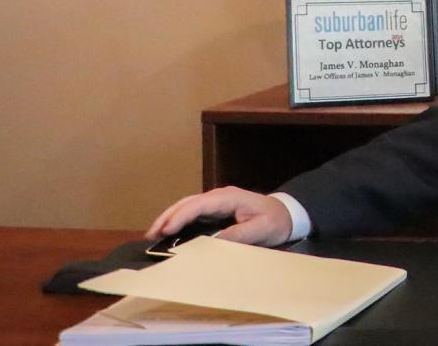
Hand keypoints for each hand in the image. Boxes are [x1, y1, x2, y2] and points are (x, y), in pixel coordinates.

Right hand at [144, 186, 292, 247]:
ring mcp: (217, 202)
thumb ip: (238, 235)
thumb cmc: (275, 221)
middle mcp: (219, 196)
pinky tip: (169, 231)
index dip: (181, 216)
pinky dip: (179, 220)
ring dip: (170, 218)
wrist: (287, 214)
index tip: (166, 230)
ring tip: (153, 233)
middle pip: (188, 203)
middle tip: (150, 234)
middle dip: (168, 217)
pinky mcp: (216, 209)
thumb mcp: (261, 230)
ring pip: (187, 206)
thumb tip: (213, 241)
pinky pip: (193, 213)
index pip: (199, 205)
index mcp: (229, 197)